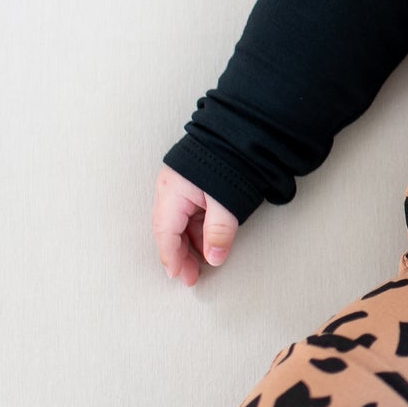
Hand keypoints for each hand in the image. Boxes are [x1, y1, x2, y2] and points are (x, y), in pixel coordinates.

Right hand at [153, 165, 238, 286]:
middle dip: (181, 255)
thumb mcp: (225, 200)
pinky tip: (207, 242)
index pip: (166, 233)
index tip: (180, 275)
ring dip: (191, 244)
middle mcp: (171, 189)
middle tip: (192, 276)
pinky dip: (197, 230)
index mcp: (172, 191)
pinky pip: (190, 214)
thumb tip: (215, 257)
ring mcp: (182, 186)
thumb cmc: (229, 158)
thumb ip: (219, 231)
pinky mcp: (193, 185)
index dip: (172, 257)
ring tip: (203, 263)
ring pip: (181, 223)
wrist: (241, 130)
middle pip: (170, 230)